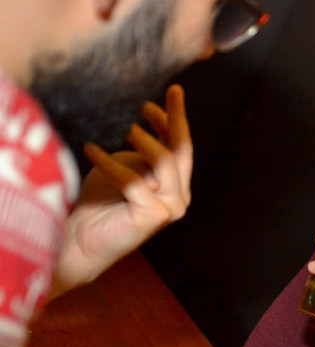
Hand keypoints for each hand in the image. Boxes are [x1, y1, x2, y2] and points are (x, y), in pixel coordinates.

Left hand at [53, 85, 192, 295]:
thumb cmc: (99, 203)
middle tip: (147, 102)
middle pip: (180, 151)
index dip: (178, 118)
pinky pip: (133, 180)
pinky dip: (109, 162)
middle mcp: (180, 198)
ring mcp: (169, 208)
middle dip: (170, 121)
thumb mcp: (125, 167)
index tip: (173, 90)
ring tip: (122, 128)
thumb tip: (145, 121)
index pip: (183, 147)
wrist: (82, 240)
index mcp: (176, 185)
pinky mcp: (153, 216)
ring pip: (163, 162)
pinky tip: (91, 150)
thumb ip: (142, 152)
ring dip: (143, 141)